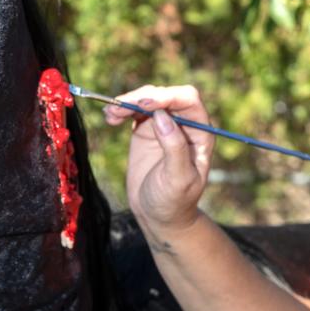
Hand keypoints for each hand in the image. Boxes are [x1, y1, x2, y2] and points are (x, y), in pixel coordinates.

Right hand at [104, 85, 214, 232]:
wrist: (158, 215)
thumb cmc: (174, 201)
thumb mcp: (178, 179)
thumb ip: (174, 147)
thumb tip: (162, 116)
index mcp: (200, 133)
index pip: (187, 100)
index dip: (166, 97)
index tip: (144, 105)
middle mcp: (183, 124)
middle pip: (164, 95)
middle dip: (141, 97)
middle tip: (119, 108)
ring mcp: (163, 125)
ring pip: (146, 99)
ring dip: (127, 102)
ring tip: (110, 115)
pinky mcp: (145, 129)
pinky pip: (133, 110)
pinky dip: (120, 110)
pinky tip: (109, 118)